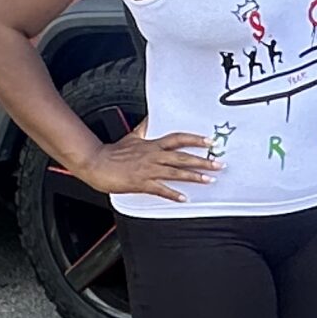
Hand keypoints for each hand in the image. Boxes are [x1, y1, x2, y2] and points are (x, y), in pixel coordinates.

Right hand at [75, 124, 217, 203]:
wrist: (97, 163)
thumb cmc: (114, 152)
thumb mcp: (133, 136)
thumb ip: (145, 128)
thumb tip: (152, 118)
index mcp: (153, 144)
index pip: (178, 139)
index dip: (195, 140)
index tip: (211, 142)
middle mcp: (153, 156)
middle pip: (182, 157)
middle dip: (203, 161)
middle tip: (219, 164)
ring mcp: (148, 170)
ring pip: (175, 173)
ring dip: (194, 177)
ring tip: (209, 180)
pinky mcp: (141, 183)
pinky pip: (160, 189)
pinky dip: (173, 194)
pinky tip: (184, 199)